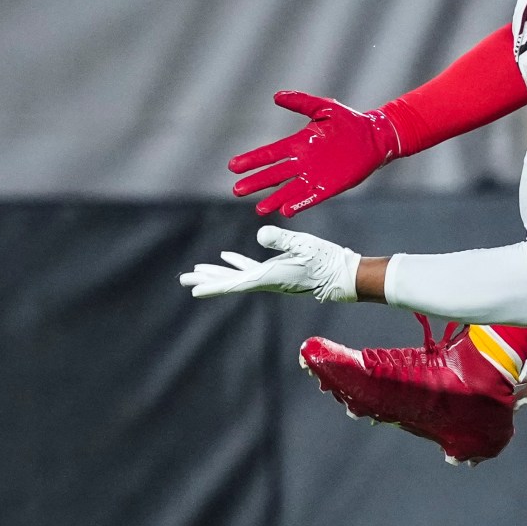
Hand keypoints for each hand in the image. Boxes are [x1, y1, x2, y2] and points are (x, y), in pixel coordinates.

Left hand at [181, 225, 360, 301]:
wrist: (343, 275)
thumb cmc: (325, 260)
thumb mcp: (303, 245)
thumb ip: (281, 240)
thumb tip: (260, 235)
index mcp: (269, 277)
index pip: (234, 283)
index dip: (213, 286)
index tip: (193, 290)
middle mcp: (265, 280)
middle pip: (229, 281)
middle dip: (206, 280)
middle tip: (183, 280)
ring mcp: (270, 276)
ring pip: (237, 275)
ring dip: (216, 272)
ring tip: (196, 271)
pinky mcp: (276, 270)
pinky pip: (250, 268)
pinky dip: (236, 262)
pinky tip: (225, 257)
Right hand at [226, 91, 398, 217]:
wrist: (374, 137)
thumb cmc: (349, 121)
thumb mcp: (323, 107)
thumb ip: (301, 102)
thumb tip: (276, 96)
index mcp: (298, 144)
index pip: (270, 153)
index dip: (252, 160)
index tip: (233, 166)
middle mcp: (302, 162)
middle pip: (274, 175)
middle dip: (256, 182)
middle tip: (237, 190)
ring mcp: (315, 176)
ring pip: (289, 190)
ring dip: (274, 199)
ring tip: (259, 209)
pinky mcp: (329, 187)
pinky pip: (311, 197)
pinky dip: (299, 204)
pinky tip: (286, 211)